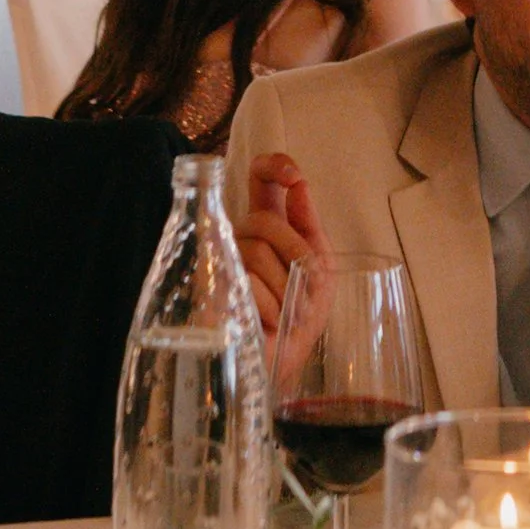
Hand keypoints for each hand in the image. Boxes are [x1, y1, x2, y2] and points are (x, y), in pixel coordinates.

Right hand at [233, 151, 327, 345]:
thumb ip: (309, 227)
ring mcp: (220, 263)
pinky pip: (247, 283)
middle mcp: (238, 238)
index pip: (259, 179)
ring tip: (286, 313)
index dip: (273, 166)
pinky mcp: (210, 292)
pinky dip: (271, 308)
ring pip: (256, 252)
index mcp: (268, 227)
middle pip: (263, 221)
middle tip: (305, 286)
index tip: (293, 179)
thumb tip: (300, 186)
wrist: (282, 362)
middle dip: (296, 254)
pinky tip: (269, 323)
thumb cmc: (299, 317)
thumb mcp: (319, 270)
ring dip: (285, 290)